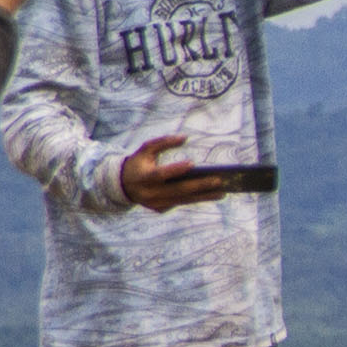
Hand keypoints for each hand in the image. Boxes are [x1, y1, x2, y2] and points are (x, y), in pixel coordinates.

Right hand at [120, 134, 239, 211]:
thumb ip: (163, 142)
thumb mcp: (146, 149)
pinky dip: (196, 198)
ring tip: (223, 191)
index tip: (192, 164)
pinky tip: (212, 194)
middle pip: (178, 190)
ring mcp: (156, 203)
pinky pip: (181, 202)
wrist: (123, 185)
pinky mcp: (161, 208)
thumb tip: (185, 138)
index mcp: (144, 177)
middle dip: (200, 186)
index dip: (175, 170)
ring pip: (183, 200)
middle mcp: (150, 193)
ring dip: (204, 196)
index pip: (161, 175)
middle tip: (219, 181)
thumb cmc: (139, 163)